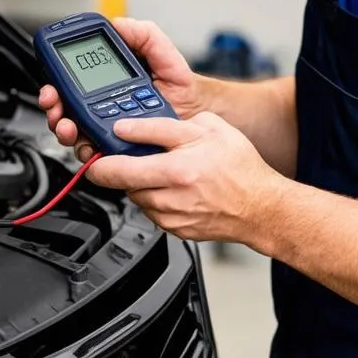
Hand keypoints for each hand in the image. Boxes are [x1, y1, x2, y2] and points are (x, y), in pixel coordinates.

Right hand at [38, 17, 205, 161]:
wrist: (196, 109)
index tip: (53, 85)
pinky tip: (92, 144)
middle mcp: (99, 101)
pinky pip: (95, 149)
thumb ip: (143, 34)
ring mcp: (106, 124)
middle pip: (64, 107)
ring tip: (70, 127)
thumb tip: (120, 23)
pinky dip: (87, 149)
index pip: (70, 78)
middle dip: (53, 108)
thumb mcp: (161, 50)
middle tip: (56, 108)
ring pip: (74, 130)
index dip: (55, 81)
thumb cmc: (178, 81)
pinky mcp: (116, 144)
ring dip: (64, 129)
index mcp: (105, 77)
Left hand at [85, 111, 286, 244]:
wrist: (262, 207)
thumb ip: (162, 127)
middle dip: (116, 170)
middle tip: (118, 158)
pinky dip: (155, 198)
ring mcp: (172, 217)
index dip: (99, 159)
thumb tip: (129, 128)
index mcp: (176, 170)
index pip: (119, 167)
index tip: (95, 151)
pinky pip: (152, 211)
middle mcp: (170, 198)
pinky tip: (174, 187)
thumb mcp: (206, 129)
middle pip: (123, 184)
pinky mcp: (176, 230)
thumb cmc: (241, 167)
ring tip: (161, 170)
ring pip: (137, 198)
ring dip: (139, 184)